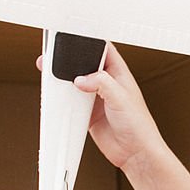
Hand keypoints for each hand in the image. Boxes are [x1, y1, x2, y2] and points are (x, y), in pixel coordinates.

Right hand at [39, 43, 168, 174]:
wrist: (136, 154)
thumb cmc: (140, 126)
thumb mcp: (121, 97)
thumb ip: (101, 83)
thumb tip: (80, 79)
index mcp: (118, 72)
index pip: (101, 48)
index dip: (87, 41)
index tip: (72, 35)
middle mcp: (106, 83)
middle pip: (83, 63)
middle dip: (69, 58)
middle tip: (54, 55)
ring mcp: (96, 98)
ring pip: (74, 82)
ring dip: (63, 79)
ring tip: (50, 73)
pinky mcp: (87, 113)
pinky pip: (71, 102)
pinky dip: (62, 99)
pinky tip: (56, 97)